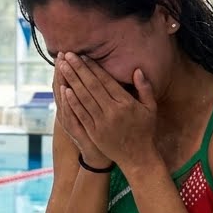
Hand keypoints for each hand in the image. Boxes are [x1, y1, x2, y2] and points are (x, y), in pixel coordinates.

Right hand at [53, 62, 108, 166]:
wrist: (99, 155)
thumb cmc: (101, 131)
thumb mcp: (96, 111)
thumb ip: (95, 93)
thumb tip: (97, 74)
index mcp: (77, 104)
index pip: (69, 82)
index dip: (69, 67)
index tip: (68, 52)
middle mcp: (70, 111)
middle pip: (64, 86)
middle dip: (63, 69)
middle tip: (62, 53)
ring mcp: (71, 120)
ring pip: (63, 98)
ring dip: (61, 81)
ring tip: (61, 65)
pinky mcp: (75, 130)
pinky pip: (69, 114)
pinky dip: (67, 103)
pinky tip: (66, 90)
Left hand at [58, 52, 158, 167]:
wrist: (138, 158)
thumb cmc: (145, 131)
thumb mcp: (150, 108)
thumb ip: (145, 88)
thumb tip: (137, 70)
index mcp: (126, 103)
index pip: (106, 81)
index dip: (93, 67)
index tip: (83, 56)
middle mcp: (112, 111)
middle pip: (92, 86)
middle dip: (78, 69)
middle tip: (67, 55)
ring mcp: (101, 122)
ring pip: (83, 97)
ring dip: (71, 81)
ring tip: (62, 67)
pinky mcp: (94, 132)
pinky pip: (81, 114)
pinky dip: (72, 102)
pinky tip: (64, 90)